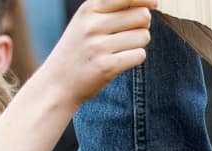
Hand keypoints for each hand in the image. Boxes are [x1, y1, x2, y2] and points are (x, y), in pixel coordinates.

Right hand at [39, 0, 153, 106]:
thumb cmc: (78, 49)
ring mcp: (99, 46)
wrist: (57, 83)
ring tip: (119, 50)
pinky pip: (140, 55)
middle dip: (142, 25)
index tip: (154, 4)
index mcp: (89, 9)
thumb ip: (112, 9)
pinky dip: (135, 58)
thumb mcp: (85, 21)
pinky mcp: (107, 66)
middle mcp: (93, 25)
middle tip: (128, 34)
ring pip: (144, 36)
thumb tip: (150, 5)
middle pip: (142, 16)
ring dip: (138, 44)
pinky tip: (119, 61)